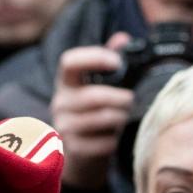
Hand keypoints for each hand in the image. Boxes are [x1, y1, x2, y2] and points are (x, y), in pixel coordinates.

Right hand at [50, 32, 134, 189]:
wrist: (82, 153)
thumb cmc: (94, 113)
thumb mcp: (99, 86)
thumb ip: (109, 60)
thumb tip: (123, 38)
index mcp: (66, 82)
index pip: (70, 61)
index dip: (94, 58)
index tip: (116, 63)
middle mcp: (60, 103)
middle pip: (93, 96)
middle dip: (120, 97)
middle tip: (132, 99)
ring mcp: (64, 127)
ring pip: (99, 119)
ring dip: (120, 117)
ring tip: (126, 117)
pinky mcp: (72, 149)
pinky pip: (100, 143)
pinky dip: (113, 140)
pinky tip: (116, 138)